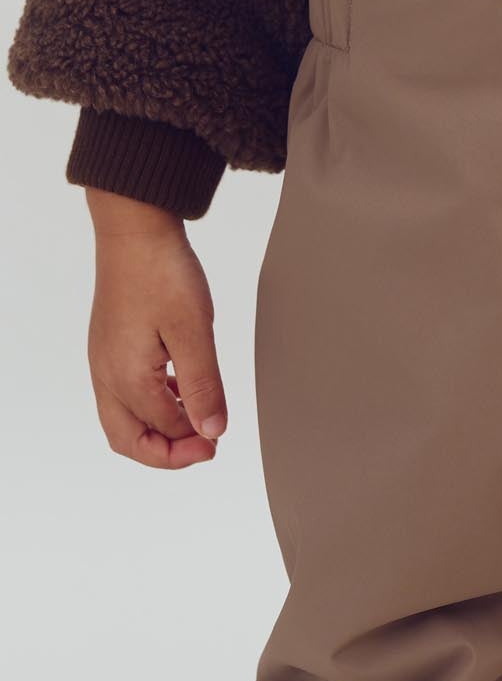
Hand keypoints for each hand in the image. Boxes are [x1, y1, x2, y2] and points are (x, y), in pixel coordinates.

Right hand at [84, 187, 227, 467]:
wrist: (134, 228)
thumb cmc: (162, 272)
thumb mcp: (193, 331)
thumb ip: (203, 386)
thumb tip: (212, 432)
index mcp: (127, 379)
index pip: (160, 433)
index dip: (192, 445)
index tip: (220, 443)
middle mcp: (107, 376)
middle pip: (128, 439)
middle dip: (165, 452)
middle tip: (204, 447)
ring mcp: (104, 359)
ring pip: (123, 418)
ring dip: (159, 427)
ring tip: (197, 418)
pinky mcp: (109, 343)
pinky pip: (124, 392)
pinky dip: (151, 403)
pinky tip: (180, 388)